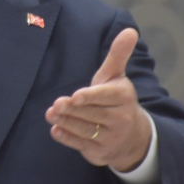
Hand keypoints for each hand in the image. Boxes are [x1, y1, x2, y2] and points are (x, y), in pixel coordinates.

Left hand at [45, 28, 151, 171]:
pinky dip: (67, 138)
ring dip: (66, 122)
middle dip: (71, 110)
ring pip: (84, 129)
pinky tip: (56, 130)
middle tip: (55, 105)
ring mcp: (111, 138)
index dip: (90, 97)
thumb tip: (129, 30)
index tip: (75, 97)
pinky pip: (81, 144)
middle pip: (92, 113)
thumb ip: (118, 55)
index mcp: (124, 97)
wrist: (132, 137)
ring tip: (51, 114)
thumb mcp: (116, 77)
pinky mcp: (100, 152)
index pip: (106, 96)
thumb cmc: (116, 100)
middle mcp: (121, 119)